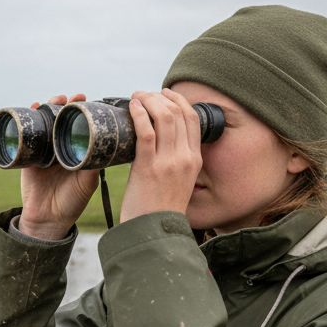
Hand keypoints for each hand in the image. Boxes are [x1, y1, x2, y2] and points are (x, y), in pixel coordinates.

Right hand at [17, 93, 99, 239]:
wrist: (48, 219)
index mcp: (77, 151)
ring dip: (48, 107)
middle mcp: (60, 147)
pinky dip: (27, 120)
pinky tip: (32, 108)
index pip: (79, 124)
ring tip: (54, 100)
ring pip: (45, 123)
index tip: (85, 99)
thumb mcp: (88, 182)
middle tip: (71, 97)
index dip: (82, 110)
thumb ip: (95, 165)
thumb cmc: (72, 202)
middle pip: (61, 119)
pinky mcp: (28, 156)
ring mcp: (44, 151)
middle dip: (65, 104)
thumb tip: (104, 144)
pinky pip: (26, 135)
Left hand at [119, 88, 201, 223]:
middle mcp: (185, 157)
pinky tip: (132, 107)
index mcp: (194, 159)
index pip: (193, 118)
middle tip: (144, 94)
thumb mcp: (178, 181)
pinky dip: (139, 114)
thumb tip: (157, 139)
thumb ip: (174, 160)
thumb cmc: (158, 208)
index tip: (165, 94)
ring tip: (136, 97)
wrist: (152, 232)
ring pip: (164, 117)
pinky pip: (146, 131)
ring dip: (148, 101)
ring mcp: (168, 162)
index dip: (179, 101)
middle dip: (160, 97)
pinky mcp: (149, 167)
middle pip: (178, 113)